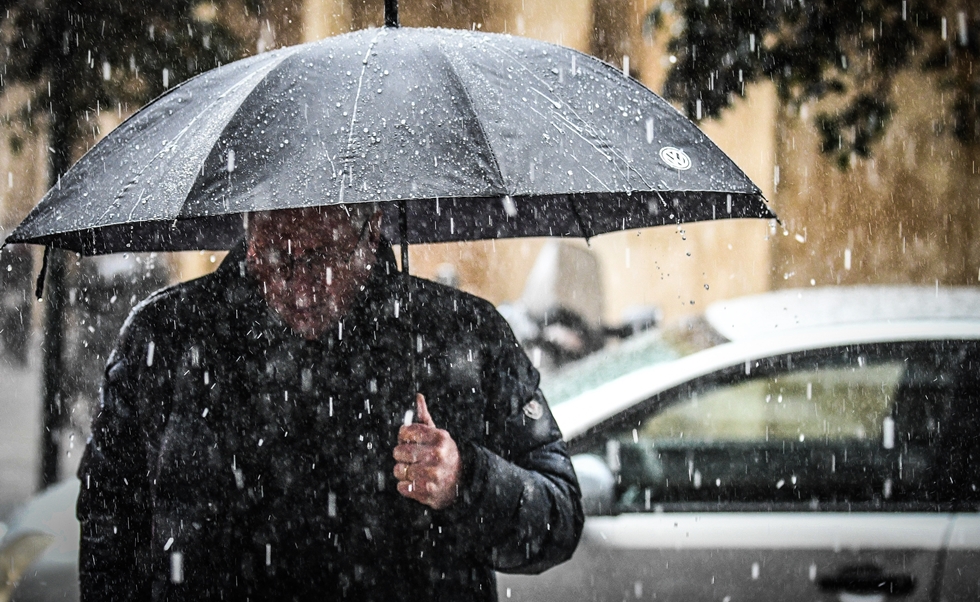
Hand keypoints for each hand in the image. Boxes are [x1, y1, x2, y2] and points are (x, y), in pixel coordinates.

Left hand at [393, 394, 460, 509]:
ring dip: (402, 472)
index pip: (404, 432)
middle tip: (411, 458)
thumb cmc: (444, 455)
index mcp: (439, 437)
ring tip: (413, 472)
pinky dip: (405, 486)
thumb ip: (424, 418)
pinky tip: (416, 483)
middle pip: (398, 452)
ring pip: (398, 470)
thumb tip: (418, 396)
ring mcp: (433, 474)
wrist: (462, 482)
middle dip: (401, 456)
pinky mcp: (428, 491)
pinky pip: (401, 487)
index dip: (403, 437)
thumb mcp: (437, 435)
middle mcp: (437, 454)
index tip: (409, 441)